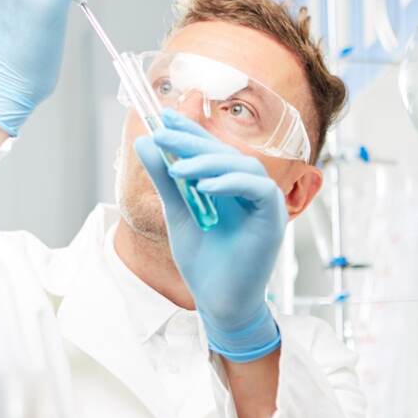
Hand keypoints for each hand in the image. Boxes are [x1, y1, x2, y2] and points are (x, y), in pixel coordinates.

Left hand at [135, 110, 284, 361]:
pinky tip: (204, 187)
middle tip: (162, 134)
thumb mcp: (177, 213)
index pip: (210, 149)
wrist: (218, 300)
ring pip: (241, 165)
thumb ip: (165, 180)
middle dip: (192, 141)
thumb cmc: (203, 262)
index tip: (162, 116)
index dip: (189, 130)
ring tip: (176, 169)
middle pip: (224, 153)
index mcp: (227, 186)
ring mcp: (263, 202)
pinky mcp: (273, 218)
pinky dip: (232, 182)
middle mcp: (247, 189)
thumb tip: (145, 143)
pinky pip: (258, 188)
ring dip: (208, 162)